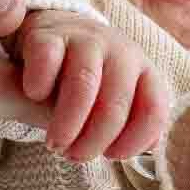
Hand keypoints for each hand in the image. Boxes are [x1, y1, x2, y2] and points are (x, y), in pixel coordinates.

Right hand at [11, 10, 168, 160]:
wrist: (52, 41)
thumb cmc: (83, 86)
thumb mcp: (109, 106)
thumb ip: (129, 126)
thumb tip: (148, 146)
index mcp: (143, 72)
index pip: (153, 110)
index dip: (133, 141)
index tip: (110, 155)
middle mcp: (121, 51)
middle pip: (115, 104)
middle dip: (93, 140)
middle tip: (73, 156)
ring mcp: (87, 39)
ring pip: (83, 84)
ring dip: (67, 122)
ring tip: (54, 143)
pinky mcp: (51, 33)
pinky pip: (47, 61)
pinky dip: (39, 87)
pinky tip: (35, 96)